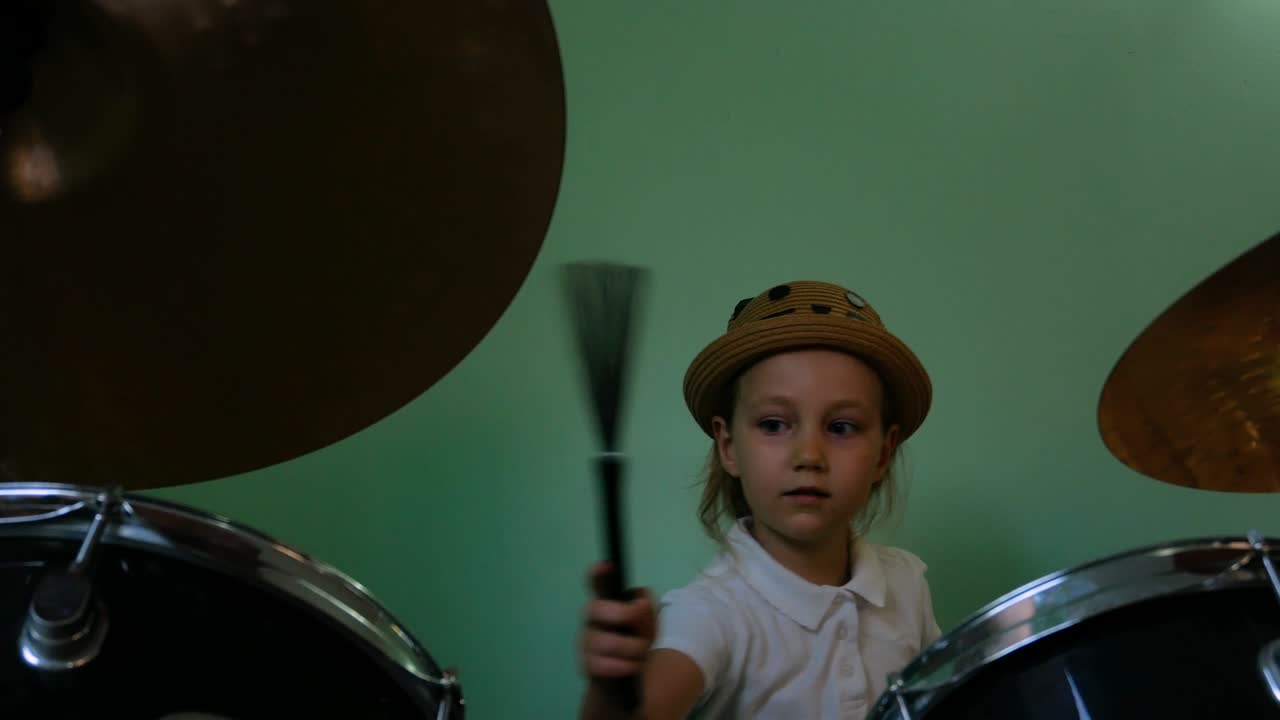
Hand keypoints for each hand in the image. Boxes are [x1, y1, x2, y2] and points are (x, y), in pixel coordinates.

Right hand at [579, 562, 655, 680]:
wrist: (627, 679)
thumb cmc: (637, 644)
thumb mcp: (648, 626)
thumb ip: (646, 611)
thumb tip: (639, 604)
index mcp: (607, 604)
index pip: (597, 584)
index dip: (598, 574)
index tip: (606, 566)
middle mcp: (592, 620)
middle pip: (594, 608)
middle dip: (621, 614)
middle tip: (641, 624)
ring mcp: (586, 642)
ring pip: (603, 640)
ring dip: (630, 647)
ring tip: (643, 653)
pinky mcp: (586, 666)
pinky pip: (601, 665)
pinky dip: (622, 666)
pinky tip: (633, 666)